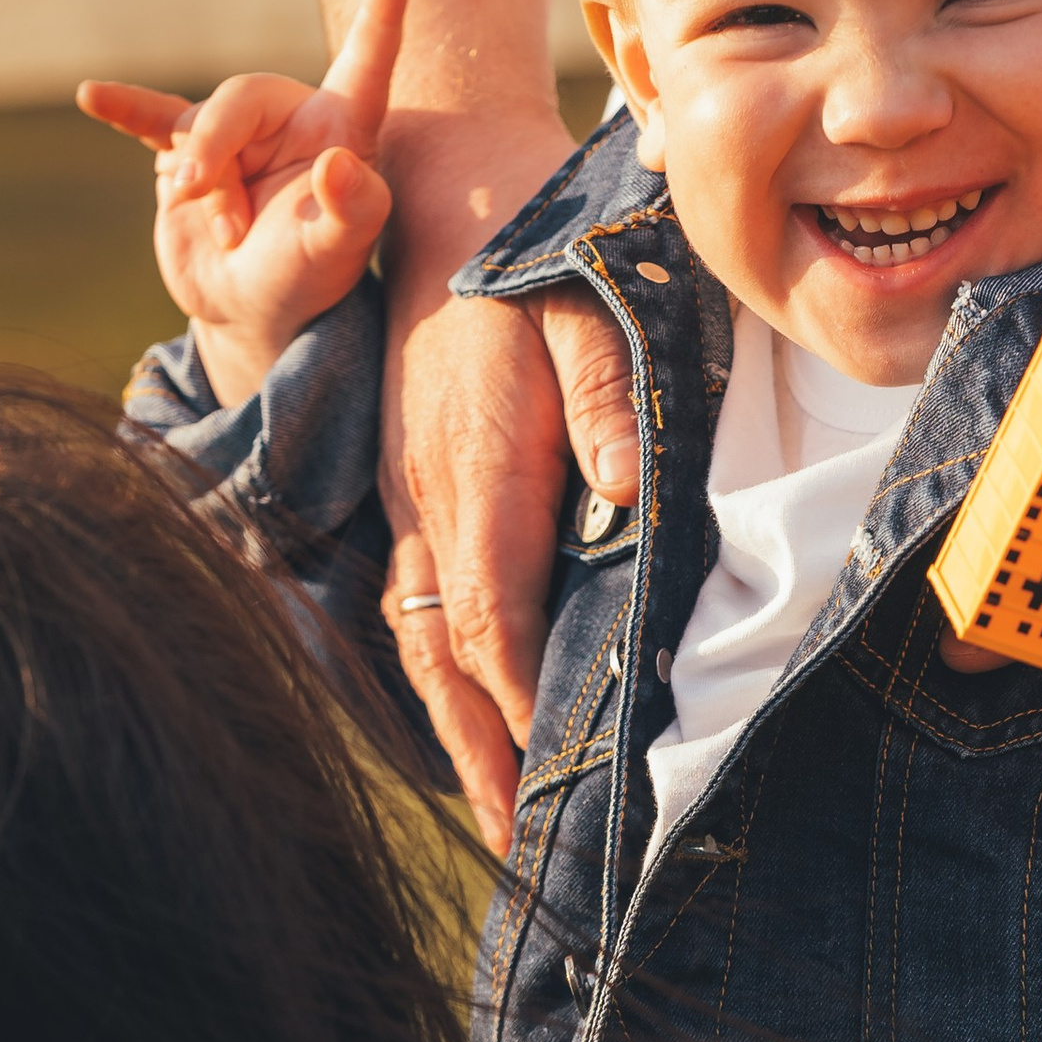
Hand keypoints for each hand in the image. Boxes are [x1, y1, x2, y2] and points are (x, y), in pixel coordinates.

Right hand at [80, 0, 409, 410]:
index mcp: (339, 128)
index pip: (365, 64)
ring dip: (202, 185)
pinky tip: (92, 96)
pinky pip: (151, 119)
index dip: (380, 17)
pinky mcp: (186, 152)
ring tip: (222, 234)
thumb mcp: (338, 252)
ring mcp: (232, 133)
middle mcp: (286, 118)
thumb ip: (353, 209)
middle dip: (219, 154)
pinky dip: (123, 108)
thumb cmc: (307, 278)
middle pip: (238, 99)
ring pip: (197, 129)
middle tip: (225, 223)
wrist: (249, 309)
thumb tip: (337, 165)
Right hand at [379, 116, 642, 844]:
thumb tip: (634, 499)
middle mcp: (427, 500)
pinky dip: (438, 680)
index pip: (493, 613)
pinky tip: (467, 730)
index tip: (552, 779)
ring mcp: (407, 502)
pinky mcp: (407, 497)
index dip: (517, 705)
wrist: (435, 194)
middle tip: (514, 847)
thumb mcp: (589, 306)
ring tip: (494, 817)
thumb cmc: (530, 257)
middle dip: (478, 758)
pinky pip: (415, 610)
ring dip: (454, 735)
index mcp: (478, 466)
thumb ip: (616, 401)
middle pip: (444, 658)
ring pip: (420, 643)